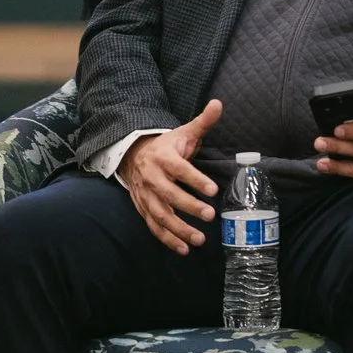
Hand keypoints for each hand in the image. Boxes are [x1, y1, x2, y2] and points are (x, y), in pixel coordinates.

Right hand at [119, 100, 222, 256]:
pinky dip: (167, 239)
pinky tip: (183, 249)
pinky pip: (153, 226)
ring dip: (179, 229)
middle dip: (189, 206)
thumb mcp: (183, 132)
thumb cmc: (166, 146)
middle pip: (169, 194)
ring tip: (199, 240)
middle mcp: (151, 177)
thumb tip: (219, 104)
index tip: (213, 190)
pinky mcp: (143, 208)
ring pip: (160, 215)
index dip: (196, 179)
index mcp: (163, 157)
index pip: (180, 169)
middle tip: (210, 215)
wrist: (133, 155)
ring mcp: (145, 195)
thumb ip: (203, 122)